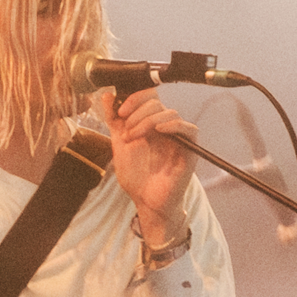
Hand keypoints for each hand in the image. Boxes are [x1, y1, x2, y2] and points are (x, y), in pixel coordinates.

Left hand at [101, 88, 196, 245]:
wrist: (146, 201)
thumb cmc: (136, 177)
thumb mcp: (119, 144)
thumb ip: (114, 120)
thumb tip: (107, 95)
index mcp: (150, 124)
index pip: (149, 96)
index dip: (135, 97)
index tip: (119, 112)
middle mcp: (165, 127)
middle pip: (157, 102)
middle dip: (137, 112)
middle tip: (126, 131)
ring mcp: (178, 137)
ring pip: (169, 113)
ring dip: (147, 121)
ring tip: (133, 137)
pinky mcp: (189, 150)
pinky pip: (189, 129)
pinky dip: (173, 125)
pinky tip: (159, 131)